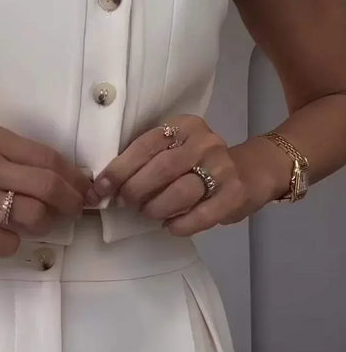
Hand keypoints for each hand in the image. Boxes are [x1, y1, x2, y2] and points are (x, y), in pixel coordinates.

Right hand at [0, 123, 91, 255]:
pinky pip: (8, 243)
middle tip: (76, 211)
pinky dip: (11, 244)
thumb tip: (70, 180)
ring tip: (34, 224)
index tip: (85, 189)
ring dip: (43, 225)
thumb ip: (17, 160)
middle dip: (72, 202)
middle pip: (49, 186)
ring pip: (34, 216)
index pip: (48, 157)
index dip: (74, 177)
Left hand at [88, 115, 275, 235]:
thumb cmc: (197, 164)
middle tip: (124, 203)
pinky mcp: (234, 194)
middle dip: (135, 190)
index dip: (119, 168)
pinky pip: (200, 215)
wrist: (249, 173)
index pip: (146, 144)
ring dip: (156, 208)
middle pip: (162, 168)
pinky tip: (169, 226)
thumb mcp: (174, 150)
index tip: (101, 188)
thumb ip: (144, 162)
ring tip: (148, 213)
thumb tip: (101, 187)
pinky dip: (179, 224)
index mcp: (185, 125)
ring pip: (180, 192)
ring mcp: (223, 167)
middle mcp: (205, 142)